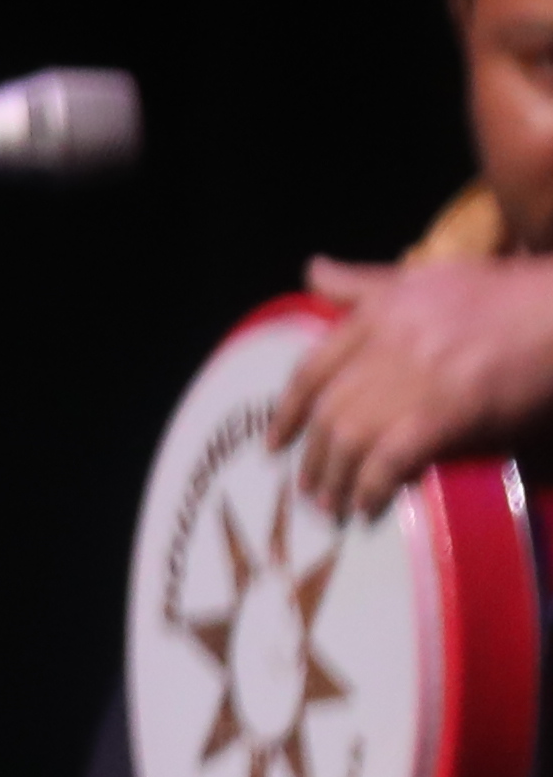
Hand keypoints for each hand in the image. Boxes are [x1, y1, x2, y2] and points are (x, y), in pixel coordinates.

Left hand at [275, 254, 552, 510]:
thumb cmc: (502, 293)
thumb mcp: (422, 276)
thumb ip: (363, 281)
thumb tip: (311, 270)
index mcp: (374, 315)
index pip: (312, 369)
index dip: (287, 411)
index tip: (274, 441)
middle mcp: (381, 348)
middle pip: (327, 411)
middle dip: (311, 455)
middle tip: (305, 488)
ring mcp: (409, 383)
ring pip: (348, 438)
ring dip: (335, 478)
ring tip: (332, 507)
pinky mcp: (441, 416)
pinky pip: (387, 460)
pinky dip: (371, 487)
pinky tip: (368, 507)